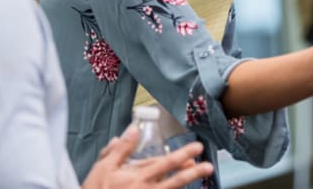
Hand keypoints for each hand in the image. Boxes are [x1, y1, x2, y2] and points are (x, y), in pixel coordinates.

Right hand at [82, 126, 213, 188]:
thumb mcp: (103, 166)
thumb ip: (121, 148)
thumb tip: (134, 129)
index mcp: (137, 176)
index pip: (166, 163)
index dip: (183, 155)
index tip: (196, 147)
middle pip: (175, 180)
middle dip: (193, 172)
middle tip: (208, 166)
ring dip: (187, 184)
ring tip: (201, 176)